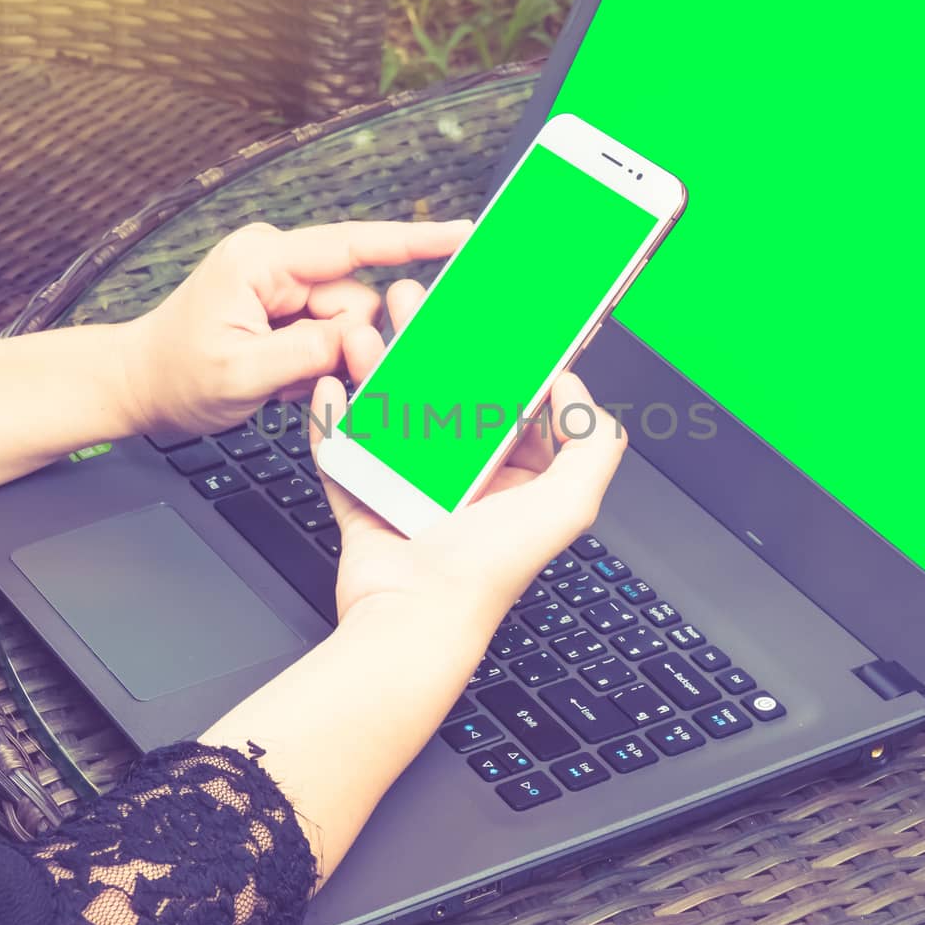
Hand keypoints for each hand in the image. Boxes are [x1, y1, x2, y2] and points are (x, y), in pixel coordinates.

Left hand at [120, 218, 470, 437]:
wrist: (138, 384)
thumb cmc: (176, 376)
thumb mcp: (239, 374)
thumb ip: (305, 353)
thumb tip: (357, 338)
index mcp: (262, 260)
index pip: (353, 246)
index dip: (414, 241)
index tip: (462, 233)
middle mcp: (278, 260)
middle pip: (356, 300)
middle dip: (337, 345)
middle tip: (290, 375)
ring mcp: (283, 281)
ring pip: (348, 324)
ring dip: (322, 359)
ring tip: (276, 378)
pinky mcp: (287, 304)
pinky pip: (330, 334)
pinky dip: (312, 362)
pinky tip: (278, 375)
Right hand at [311, 279, 627, 636]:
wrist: (413, 621)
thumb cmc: (487, 573)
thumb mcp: (569, 504)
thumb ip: (591, 443)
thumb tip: (574, 387)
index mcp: (516, 476)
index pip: (509, 399)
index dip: (497, 354)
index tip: (484, 313)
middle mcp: (465, 479)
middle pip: (444, 393)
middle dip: (426, 344)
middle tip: (411, 303)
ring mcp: (411, 487)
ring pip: (391, 410)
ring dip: (377, 367)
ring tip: (363, 331)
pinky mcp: (366, 499)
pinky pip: (347, 447)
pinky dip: (336, 415)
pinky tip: (333, 384)